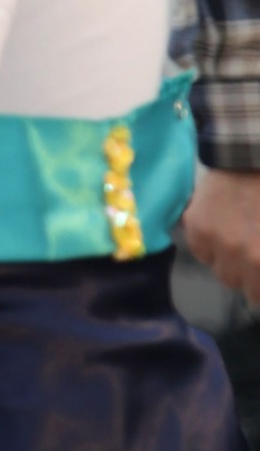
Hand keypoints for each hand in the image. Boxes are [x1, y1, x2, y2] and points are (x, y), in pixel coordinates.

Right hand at [185, 165, 259, 303]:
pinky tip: (221, 229)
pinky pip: (200, 253)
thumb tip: (258, 264)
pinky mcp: (197, 228)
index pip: (259, 293)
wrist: (252, 157)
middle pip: (244, 287)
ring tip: (238, 243)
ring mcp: (218, 242)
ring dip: (230, 264)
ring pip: (222, 274)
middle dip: (251, 276)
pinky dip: (210, 246)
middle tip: (255, 258)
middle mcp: (244, 255)